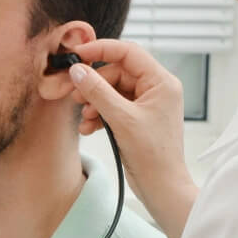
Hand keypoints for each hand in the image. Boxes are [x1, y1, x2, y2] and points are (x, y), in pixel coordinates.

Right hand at [70, 39, 196, 237]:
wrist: (161, 187)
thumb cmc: (152, 154)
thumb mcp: (121, 119)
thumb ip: (98, 92)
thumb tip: (78, 70)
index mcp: (161, 82)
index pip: (128, 53)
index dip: (101, 51)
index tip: (77, 55)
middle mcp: (156, 89)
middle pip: (117, 73)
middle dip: (94, 85)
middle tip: (76, 97)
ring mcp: (146, 104)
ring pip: (112, 91)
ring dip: (94, 103)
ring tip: (85, 119)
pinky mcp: (137, 119)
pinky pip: (113, 107)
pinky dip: (99, 115)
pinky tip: (89, 129)